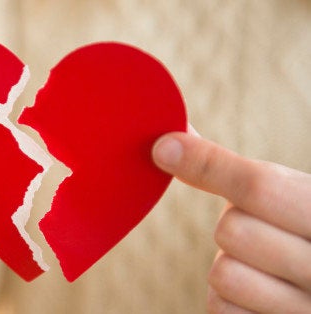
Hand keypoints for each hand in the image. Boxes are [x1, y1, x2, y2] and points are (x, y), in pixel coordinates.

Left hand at [152, 132, 310, 312]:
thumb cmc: (305, 230)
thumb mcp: (292, 195)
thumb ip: (235, 171)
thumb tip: (171, 138)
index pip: (259, 186)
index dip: (206, 165)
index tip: (162, 148)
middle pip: (232, 230)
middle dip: (234, 224)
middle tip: (265, 229)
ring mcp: (306, 307)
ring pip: (223, 274)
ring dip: (231, 264)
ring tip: (265, 264)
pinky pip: (221, 308)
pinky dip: (230, 299)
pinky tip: (261, 291)